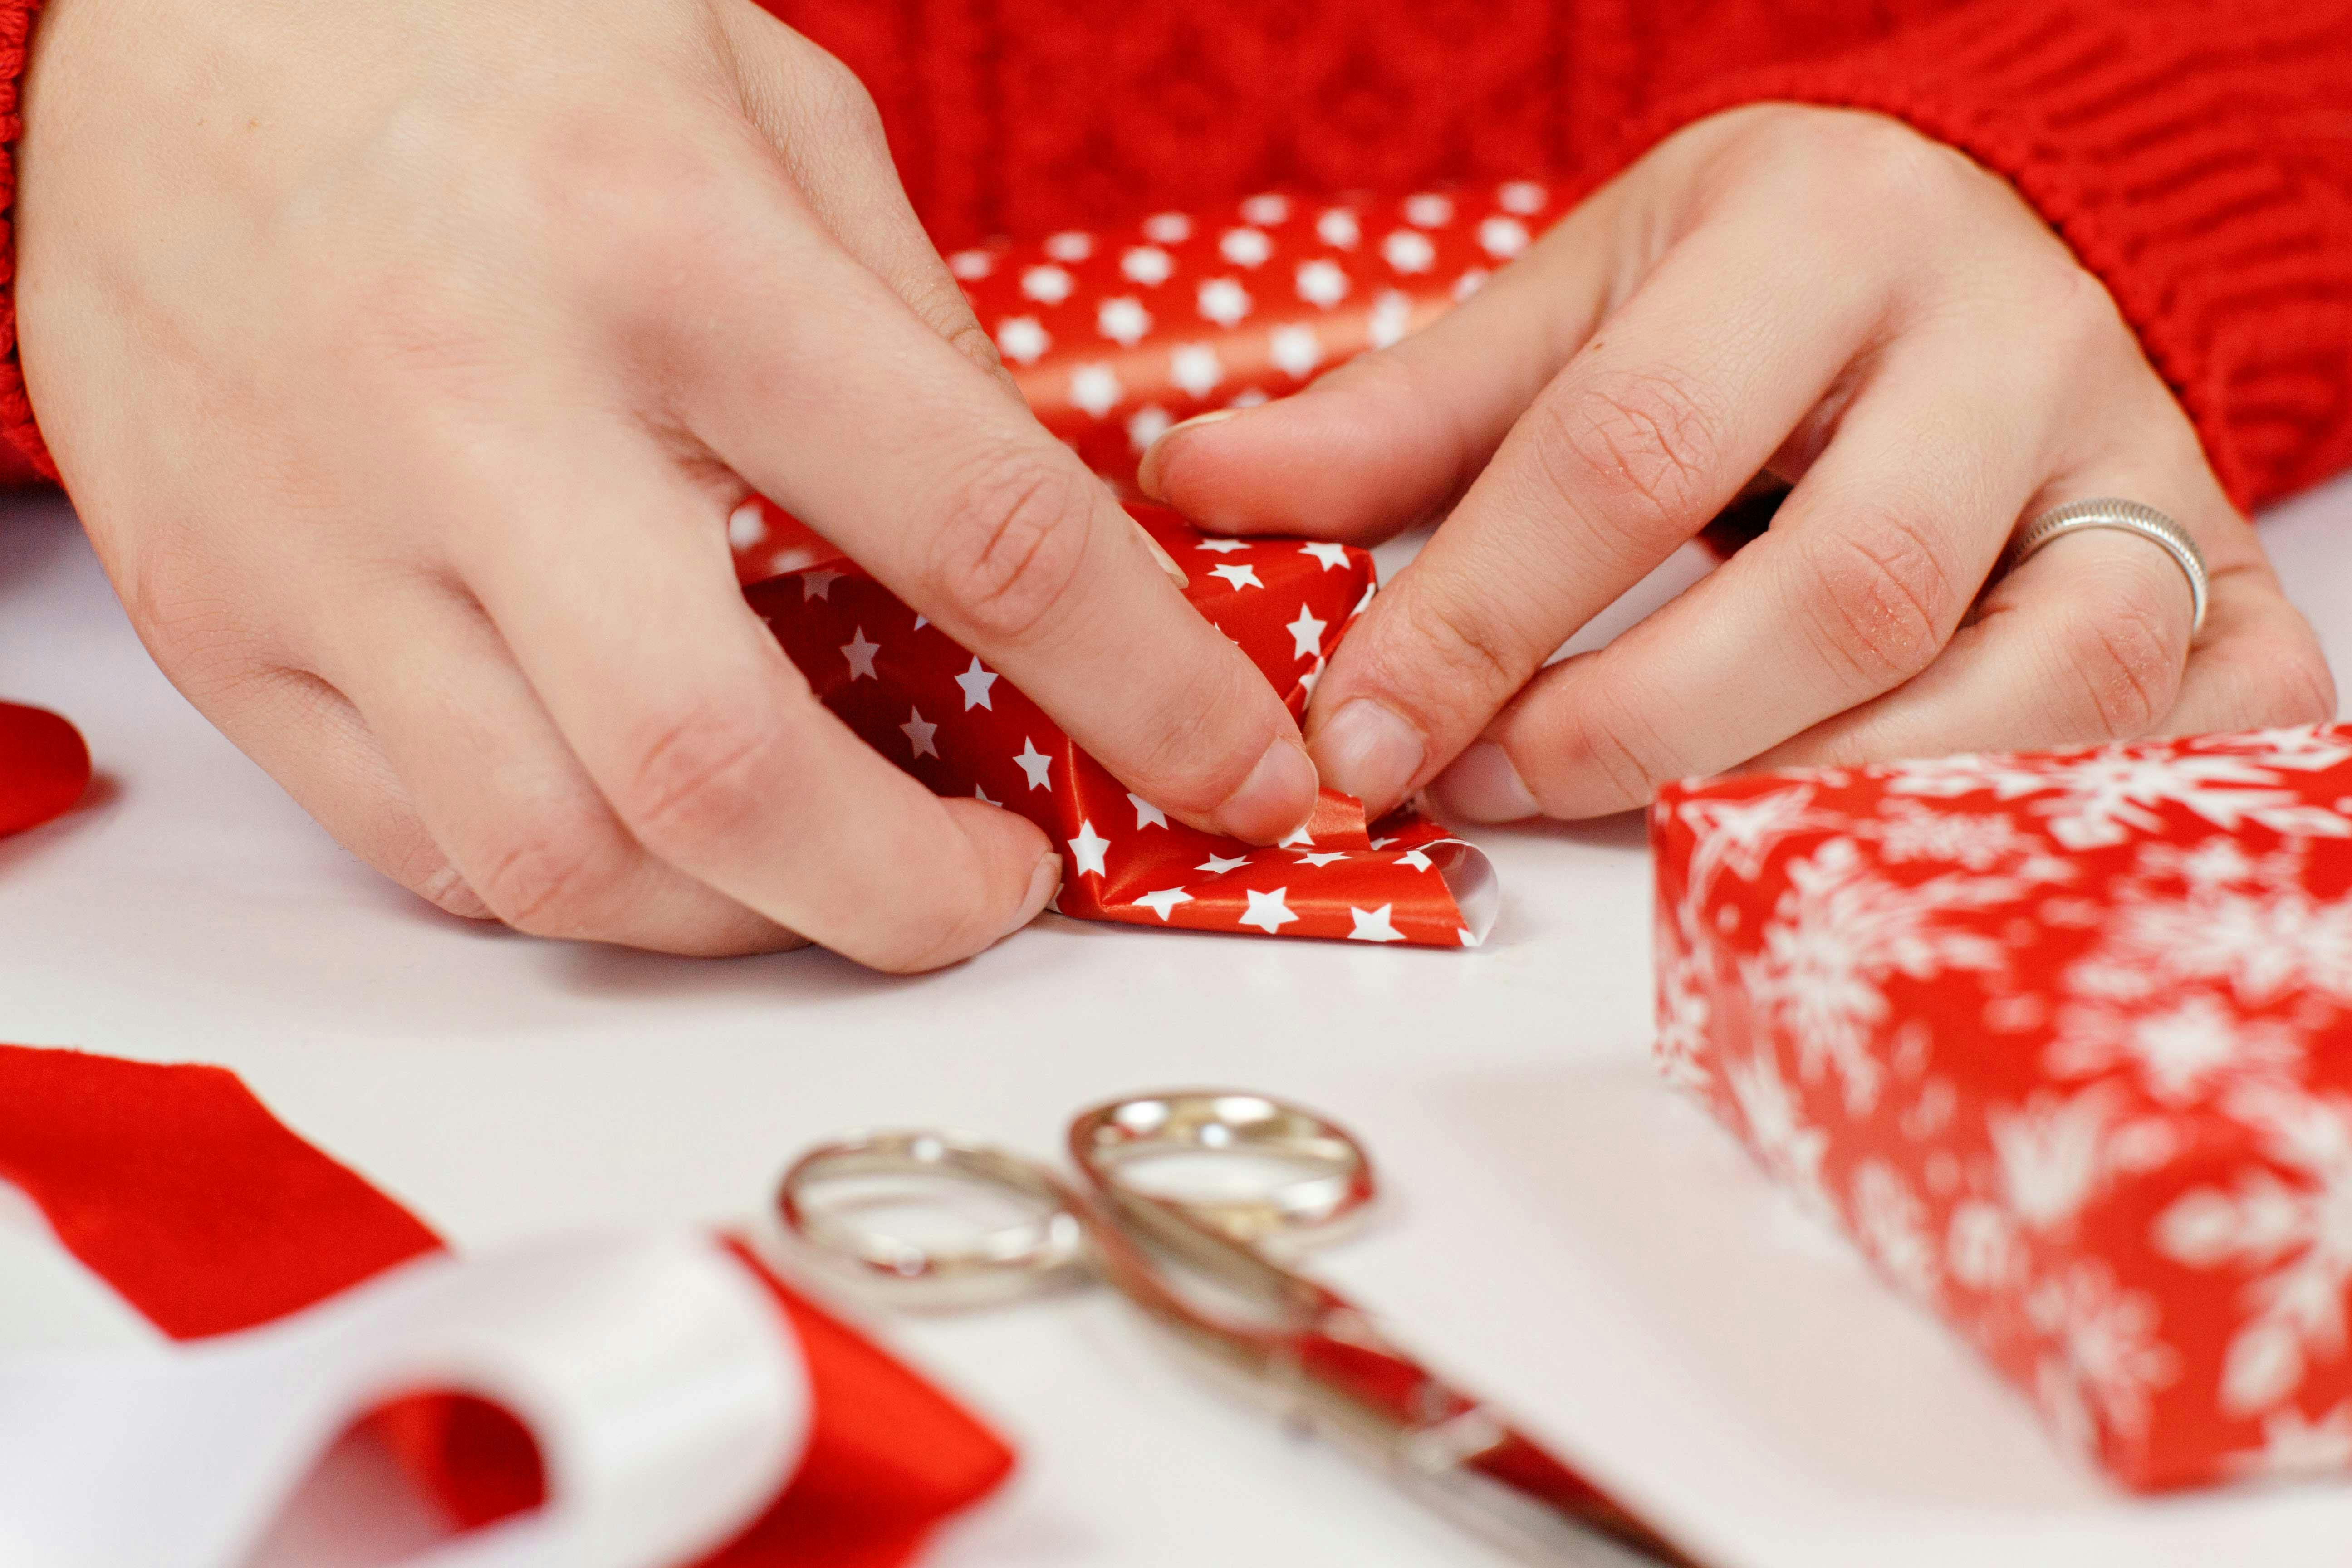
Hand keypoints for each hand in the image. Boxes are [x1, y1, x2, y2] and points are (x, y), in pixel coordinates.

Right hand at [16, 0, 1316, 966]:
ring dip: (750, 919)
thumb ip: (909, 336)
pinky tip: (658, 826)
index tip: (1242, 781)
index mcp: (671, 259)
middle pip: (728, 775)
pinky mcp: (221, 621)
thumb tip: (1028, 549)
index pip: (979, 532)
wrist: (159, 12)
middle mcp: (485, 416)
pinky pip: (424, 846)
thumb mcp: (760, 108)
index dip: (1148, 694)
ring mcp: (326, 543)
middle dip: (914, 896)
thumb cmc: (485, 31)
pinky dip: (584, 880)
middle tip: (1001, 889)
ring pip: (562, 861)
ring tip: (838, 866)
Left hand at [1139, 105, 2335, 821]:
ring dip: (1815, 798)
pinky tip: (1887, 844)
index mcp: (1823, 237)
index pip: (1628, 452)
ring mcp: (2149, 477)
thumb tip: (1198, 488)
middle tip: (1491, 788)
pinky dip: (2037, 822)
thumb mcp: (1587, 289)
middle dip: (1634, 730)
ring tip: (1656, 830)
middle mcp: (2010, 348)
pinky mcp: (2237, 590)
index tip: (1354, 733)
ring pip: (2026, 688)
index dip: (1475, 617)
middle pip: (1840, 593)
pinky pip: (2189, 747)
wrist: (2017, 221)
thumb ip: (1404, 411)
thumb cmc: (1777, 273)